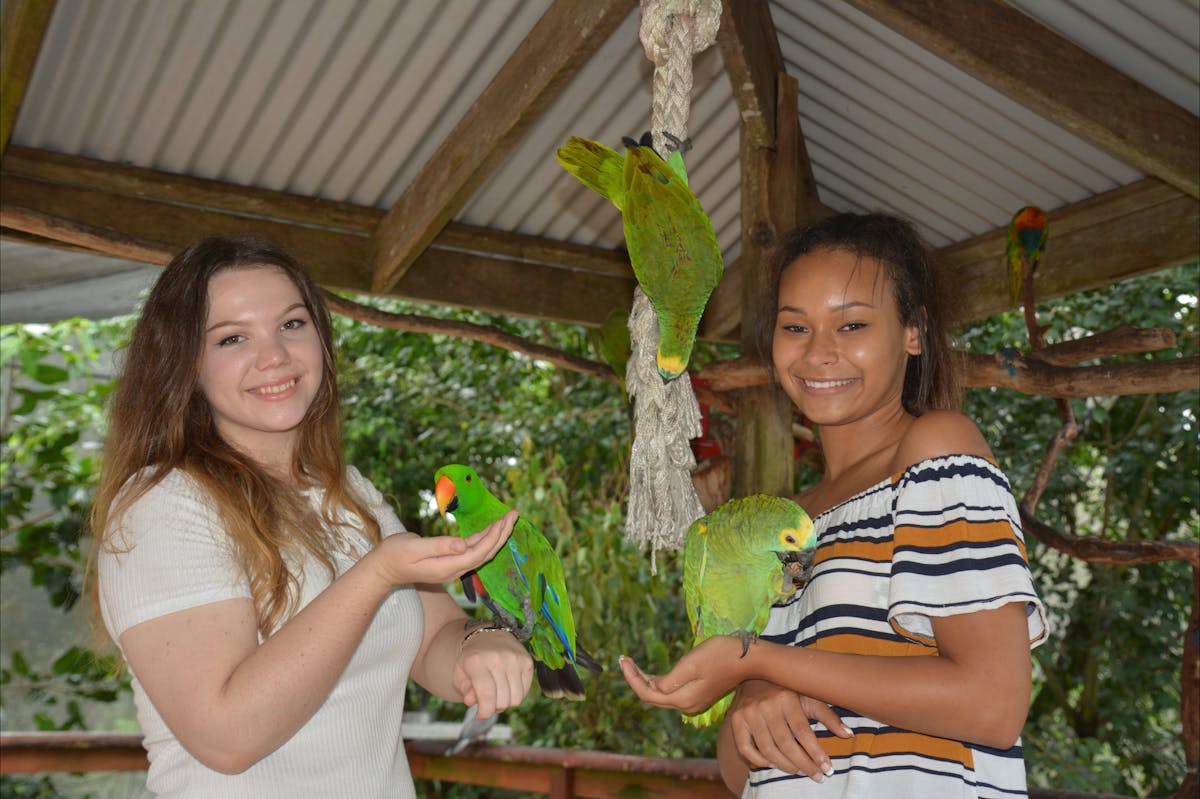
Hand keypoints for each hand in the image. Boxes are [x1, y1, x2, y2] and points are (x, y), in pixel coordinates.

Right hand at [369, 510, 517, 585]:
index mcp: (447, 567)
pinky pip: (473, 549)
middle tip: (514, 514)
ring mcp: (453, 565)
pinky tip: (493, 527)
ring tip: (509, 518)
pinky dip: (484, 537)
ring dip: (496, 535)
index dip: (493, 538)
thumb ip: (438, 547)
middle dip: (502, 534)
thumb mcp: (413, 549)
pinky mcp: (450, 559)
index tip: (504, 520)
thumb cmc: (394, 555)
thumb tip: (462, 545)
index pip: (478, 553)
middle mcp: (454, 569)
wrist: (384, 568)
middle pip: (485, 553)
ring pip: (481, 551)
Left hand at [454, 629, 532, 719]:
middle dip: (494, 708)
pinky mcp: (528, 661)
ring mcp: (515, 659)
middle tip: (488, 702)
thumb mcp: (460, 673)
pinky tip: (507, 688)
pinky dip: (516, 695)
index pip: (486, 696)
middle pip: (502, 701)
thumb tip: (470, 701)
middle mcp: (498, 658)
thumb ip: (464, 689)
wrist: (488, 637)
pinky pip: (525, 692)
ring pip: (516, 699)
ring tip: (498, 695)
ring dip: (506, 703)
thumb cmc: (472, 660)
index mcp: (476, 661)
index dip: (484, 712)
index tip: (480, 715)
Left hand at [619, 636, 749, 713]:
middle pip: (652, 697)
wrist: (749, 659)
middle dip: (635, 679)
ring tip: (631, 664)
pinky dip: (659, 683)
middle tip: (623, 660)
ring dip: (645, 682)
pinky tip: (651, 674)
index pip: (647, 694)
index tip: (622, 659)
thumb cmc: (720, 655)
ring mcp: (693, 702)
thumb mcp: (691, 664)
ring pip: (661, 696)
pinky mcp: (698, 695)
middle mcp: (687, 706)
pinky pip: (672, 693)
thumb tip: (653, 688)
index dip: (631, 678)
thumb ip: (670, 680)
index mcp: (683, 699)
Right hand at [724, 679, 851, 779]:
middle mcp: (765, 705)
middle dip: (804, 764)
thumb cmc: (787, 689)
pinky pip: (745, 748)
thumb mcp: (809, 696)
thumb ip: (828, 715)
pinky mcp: (735, 720)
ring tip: (800, 771)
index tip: (828, 769)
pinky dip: (760, 761)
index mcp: (786, 697)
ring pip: (768, 749)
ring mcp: (748, 713)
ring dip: (786, 766)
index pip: (803, 732)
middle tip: (817, 776)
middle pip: (786, 744)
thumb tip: (848, 734)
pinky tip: (774, 764)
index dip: (816, 753)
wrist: (754, 672)